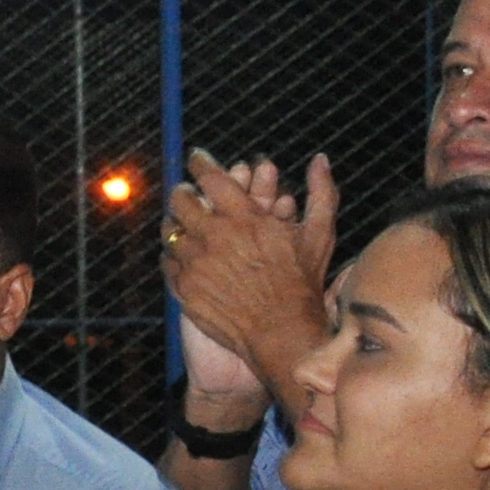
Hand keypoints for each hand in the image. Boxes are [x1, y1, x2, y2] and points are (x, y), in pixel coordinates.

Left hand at [163, 147, 336, 405]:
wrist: (280, 332)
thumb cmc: (302, 282)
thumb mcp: (319, 233)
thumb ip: (321, 191)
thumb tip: (321, 159)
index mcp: (244, 216)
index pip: (212, 177)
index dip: (201, 163)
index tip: (197, 157)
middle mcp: (214, 236)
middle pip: (181, 201)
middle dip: (182, 191)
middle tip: (184, 191)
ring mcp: (195, 263)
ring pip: (171, 232)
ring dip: (175, 224)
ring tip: (180, 222)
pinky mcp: (185, 288)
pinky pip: (169, 264)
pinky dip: (173, 255)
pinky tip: (180, 255)